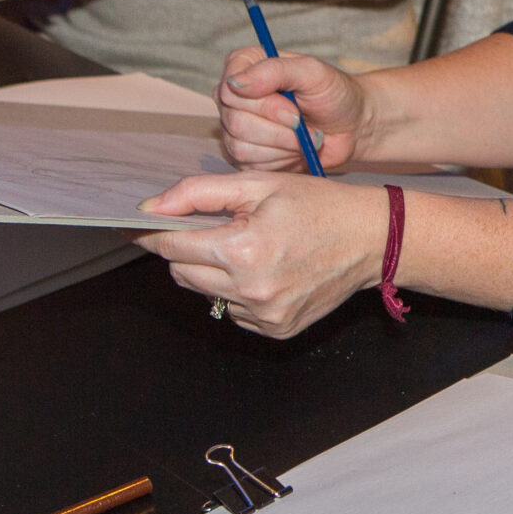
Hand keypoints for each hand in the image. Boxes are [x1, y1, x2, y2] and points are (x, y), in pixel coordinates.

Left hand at [135, 171, 383, 336]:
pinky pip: (234, 312)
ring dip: (213, 272)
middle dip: (188, 250)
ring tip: (250, 250)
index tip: (139, 227)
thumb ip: (198, 192)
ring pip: (206, 294)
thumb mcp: (260, 185)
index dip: (153, 234)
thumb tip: (150, 209)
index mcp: (242, 249)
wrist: (373, 238)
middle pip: (182, 273)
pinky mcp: (276, 329)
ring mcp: (264, 315)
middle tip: (217, 230)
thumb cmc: (320, 206)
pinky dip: (239, 292)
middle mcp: (250, 289)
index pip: (171, 246)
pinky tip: (267, 272)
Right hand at [216, 45, 370, 169]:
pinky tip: (296, 149)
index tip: (293, 105)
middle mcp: (233, 97)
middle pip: (235, 121)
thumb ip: (276, 70)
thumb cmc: (332, 93)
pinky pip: (250, 166)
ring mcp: (233, 128)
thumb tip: (236, 82)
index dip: (263, 104)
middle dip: (278, 127)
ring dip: (282, 145)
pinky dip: (280, 160)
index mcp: (243, 66)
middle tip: (302, 122)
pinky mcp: (242, 155)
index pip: (230, 89)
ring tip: (303, 135)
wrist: (350, 126)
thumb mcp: (312, 72)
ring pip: (240, 147)